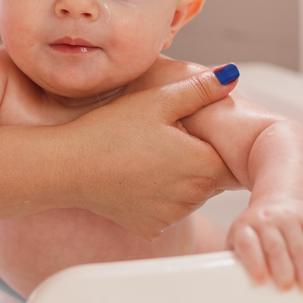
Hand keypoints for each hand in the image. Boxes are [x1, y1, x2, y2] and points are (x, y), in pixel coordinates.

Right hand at [65, 66, 240, 238]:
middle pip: (214, 178)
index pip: (234, 160)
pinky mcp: (152, 228)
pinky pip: (168, 210)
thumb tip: (232, 74)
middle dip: (201, 159)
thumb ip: (200, 89)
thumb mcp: (158, 100)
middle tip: (171, 139)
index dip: (222, 144)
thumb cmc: (111, 130)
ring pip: (192, 195)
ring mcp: (172, 216)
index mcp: (202, 165)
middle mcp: (193, 197)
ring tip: (152, 156)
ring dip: (182, 179)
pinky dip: (161, 197)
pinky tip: (139, 177)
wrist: (68, 167)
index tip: (202, 133)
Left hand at [227, 197, 302, 291]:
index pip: (247, 243)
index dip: (254, 262)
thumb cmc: (256, 232)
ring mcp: (289, 216)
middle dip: (282, 270)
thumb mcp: (239, 240)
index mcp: (244, 226)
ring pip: (300, 246)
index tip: (261, 281)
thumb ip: (234, 260)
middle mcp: (266, 218)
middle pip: (276, 247)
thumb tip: (226, 287)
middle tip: (286, 288)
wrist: (279, 201)